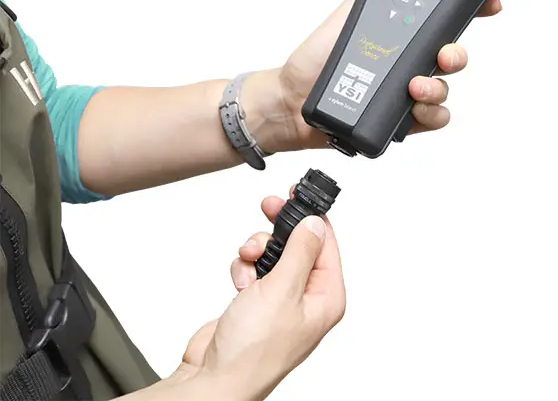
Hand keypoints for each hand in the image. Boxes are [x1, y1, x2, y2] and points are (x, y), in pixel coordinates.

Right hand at [174, 190, 344, 400]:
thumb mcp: (282, 290)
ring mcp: (281, 299)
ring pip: (273, 252)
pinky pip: (255, 267)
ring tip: (249, 260)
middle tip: (269, 208)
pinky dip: (244, 268)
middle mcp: (306, 297)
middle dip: (279, 230)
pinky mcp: (258, 300)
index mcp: (325, 297)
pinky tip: (240, 283)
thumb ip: (301, 251)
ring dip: (257, 250)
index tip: (297, 195)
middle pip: (298, 244)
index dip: (312, 217)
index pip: (326, 243)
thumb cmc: (252, 351)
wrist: (214, 378)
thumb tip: (315, 223)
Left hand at [243, 0, 501, 152]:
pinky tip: (412, 110)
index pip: (445, 21)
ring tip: (414, 86)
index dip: (472, 10)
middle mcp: (409, 62)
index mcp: (401, 35)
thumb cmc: (315, 59)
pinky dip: (430, 115)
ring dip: (438, 88)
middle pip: (454, 56)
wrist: (292, 99)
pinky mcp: (402, 120)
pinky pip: (434, 119)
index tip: (488, 3)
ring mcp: (407, 92)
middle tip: (444, 55)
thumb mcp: (345, 15)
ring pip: (447, 89)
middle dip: (457, 54)